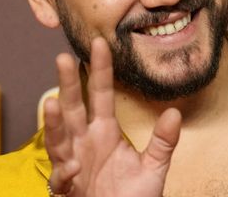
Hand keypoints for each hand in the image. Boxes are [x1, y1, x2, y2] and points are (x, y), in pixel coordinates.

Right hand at [44, 37, 181, 196]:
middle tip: (62, 57)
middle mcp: (85, 142)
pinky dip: (65, 172)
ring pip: (59, 139)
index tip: (100, 43)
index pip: (101, 93)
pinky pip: (62, 178)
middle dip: (67, 84)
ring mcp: (73, 163)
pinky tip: (72, 166)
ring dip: (54, 123)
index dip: (100, 69)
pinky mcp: (68, 189)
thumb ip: (163, 143)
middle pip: (73, 107)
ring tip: (52, 103)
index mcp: (105, 131)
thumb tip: (175, 113)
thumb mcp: (153, 169)